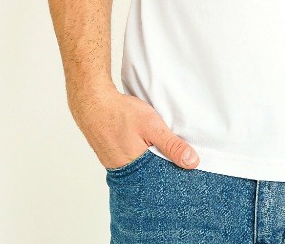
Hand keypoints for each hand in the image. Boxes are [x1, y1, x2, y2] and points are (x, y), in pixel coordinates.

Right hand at [67, 81, 199, 170]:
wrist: (92, 102)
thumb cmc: (120, 113)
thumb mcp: (152, 126)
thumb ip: (172, 145)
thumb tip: (192, 163)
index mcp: (136, 169)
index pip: (161, 181)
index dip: (174, 174)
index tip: (188, 170)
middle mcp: (125, 172)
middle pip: (151, 176)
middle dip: (164, 168)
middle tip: (178, 159)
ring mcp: (116, 164)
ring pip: (141, 167)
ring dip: (151, 159)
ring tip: (161, 150)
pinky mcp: (112, 155)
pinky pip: (131, 160)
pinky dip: (141, 154)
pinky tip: (145, 145)